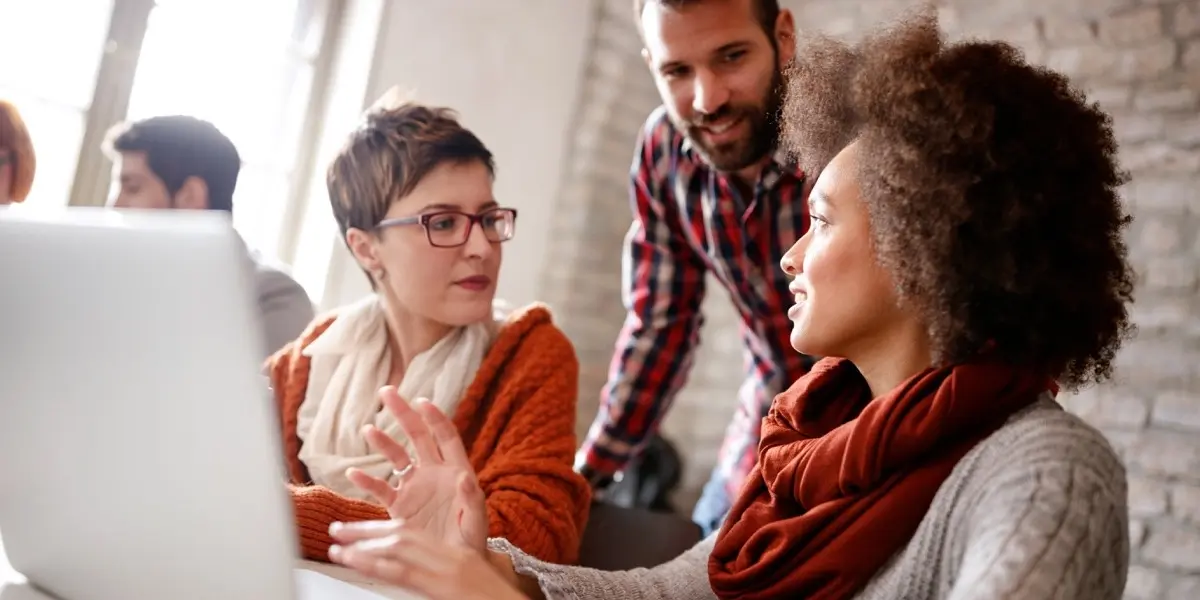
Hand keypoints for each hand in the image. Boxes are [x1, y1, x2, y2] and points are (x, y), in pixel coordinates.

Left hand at [328, 522, 529, 599]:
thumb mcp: (466, 584)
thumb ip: (439, 576)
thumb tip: (409, 574)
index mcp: (457, 554)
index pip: (414, 534)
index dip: (381, 529)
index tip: (357, 530)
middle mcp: (451, 557)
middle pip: (403, 534)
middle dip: (366, 531)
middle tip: (337, 530)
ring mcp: (448, 570)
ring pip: (399, 548)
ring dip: (363, 545)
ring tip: (338, 548)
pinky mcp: (444, 586)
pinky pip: (404, 572)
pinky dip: (375, 564)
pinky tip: (356, 562)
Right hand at [342, 386, 487, 551]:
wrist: (453, 564)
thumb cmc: (471, 540)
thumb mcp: (476, 521)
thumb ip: (471, 499)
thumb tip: (464, 477)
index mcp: (455, 471)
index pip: (446, 437)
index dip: (435, 418)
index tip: (422, 401)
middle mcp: (433, 473)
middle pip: (417, 436)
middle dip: (403, 413)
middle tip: (387, 392)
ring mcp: (414, 487)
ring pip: (396, 457)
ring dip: (383, 442)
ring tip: (368, 430)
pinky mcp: (399, 506)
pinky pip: (381, 489)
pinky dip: (367, 481)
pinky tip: (354, 473)